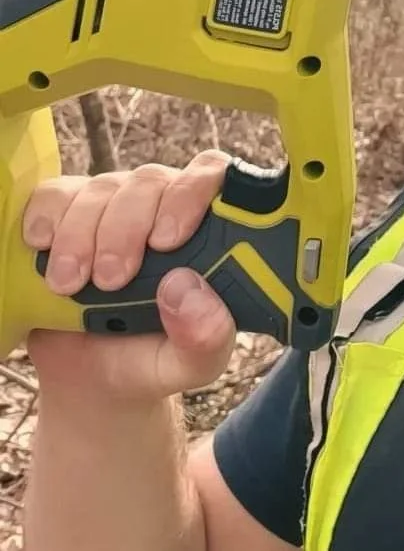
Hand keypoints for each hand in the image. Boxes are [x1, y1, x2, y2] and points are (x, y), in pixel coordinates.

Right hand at [22, 151, 236, 405]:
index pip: (212, 175)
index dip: (193, 192)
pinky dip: (46, 219)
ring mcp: (114, 204)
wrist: (95, 376)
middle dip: (126, 229)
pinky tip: (43, 248)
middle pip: (150, 181)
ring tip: (72, 286)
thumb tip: (187, 288)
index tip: (168, 239)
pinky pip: (54, 195)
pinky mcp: (66, 213)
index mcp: (207, 227)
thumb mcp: (190, 364)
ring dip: (82, 235)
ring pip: (101, 189)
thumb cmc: (155, 357)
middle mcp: (163, 203)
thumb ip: (206, 335)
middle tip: (112, 280)